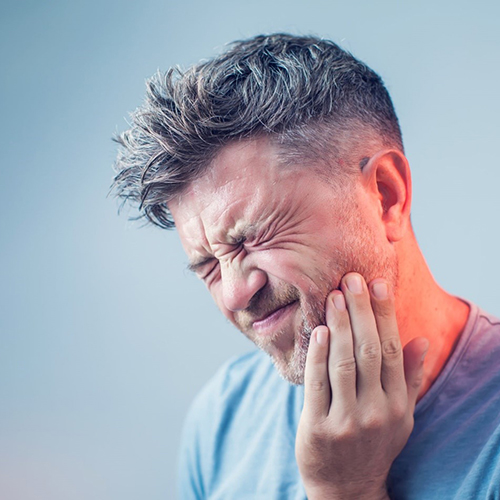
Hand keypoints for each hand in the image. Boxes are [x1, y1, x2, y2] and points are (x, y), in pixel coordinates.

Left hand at [295, 273, 428, 499]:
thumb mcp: (402, 416)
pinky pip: (318, 384)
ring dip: (339, 326)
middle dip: (361, 311)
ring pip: (344, 364)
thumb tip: (421, 340)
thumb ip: (410, 378)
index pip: (394, 350)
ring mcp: (347, 421)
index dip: (385, 315)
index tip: (378, 284)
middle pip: (370, 351)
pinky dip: (317, 355)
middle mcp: (377, 411)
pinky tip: (318, 330)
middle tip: (351, 279)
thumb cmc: (375, 443)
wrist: (347, 488)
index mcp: (398, 405)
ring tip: (334, 296)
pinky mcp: (318, 428)